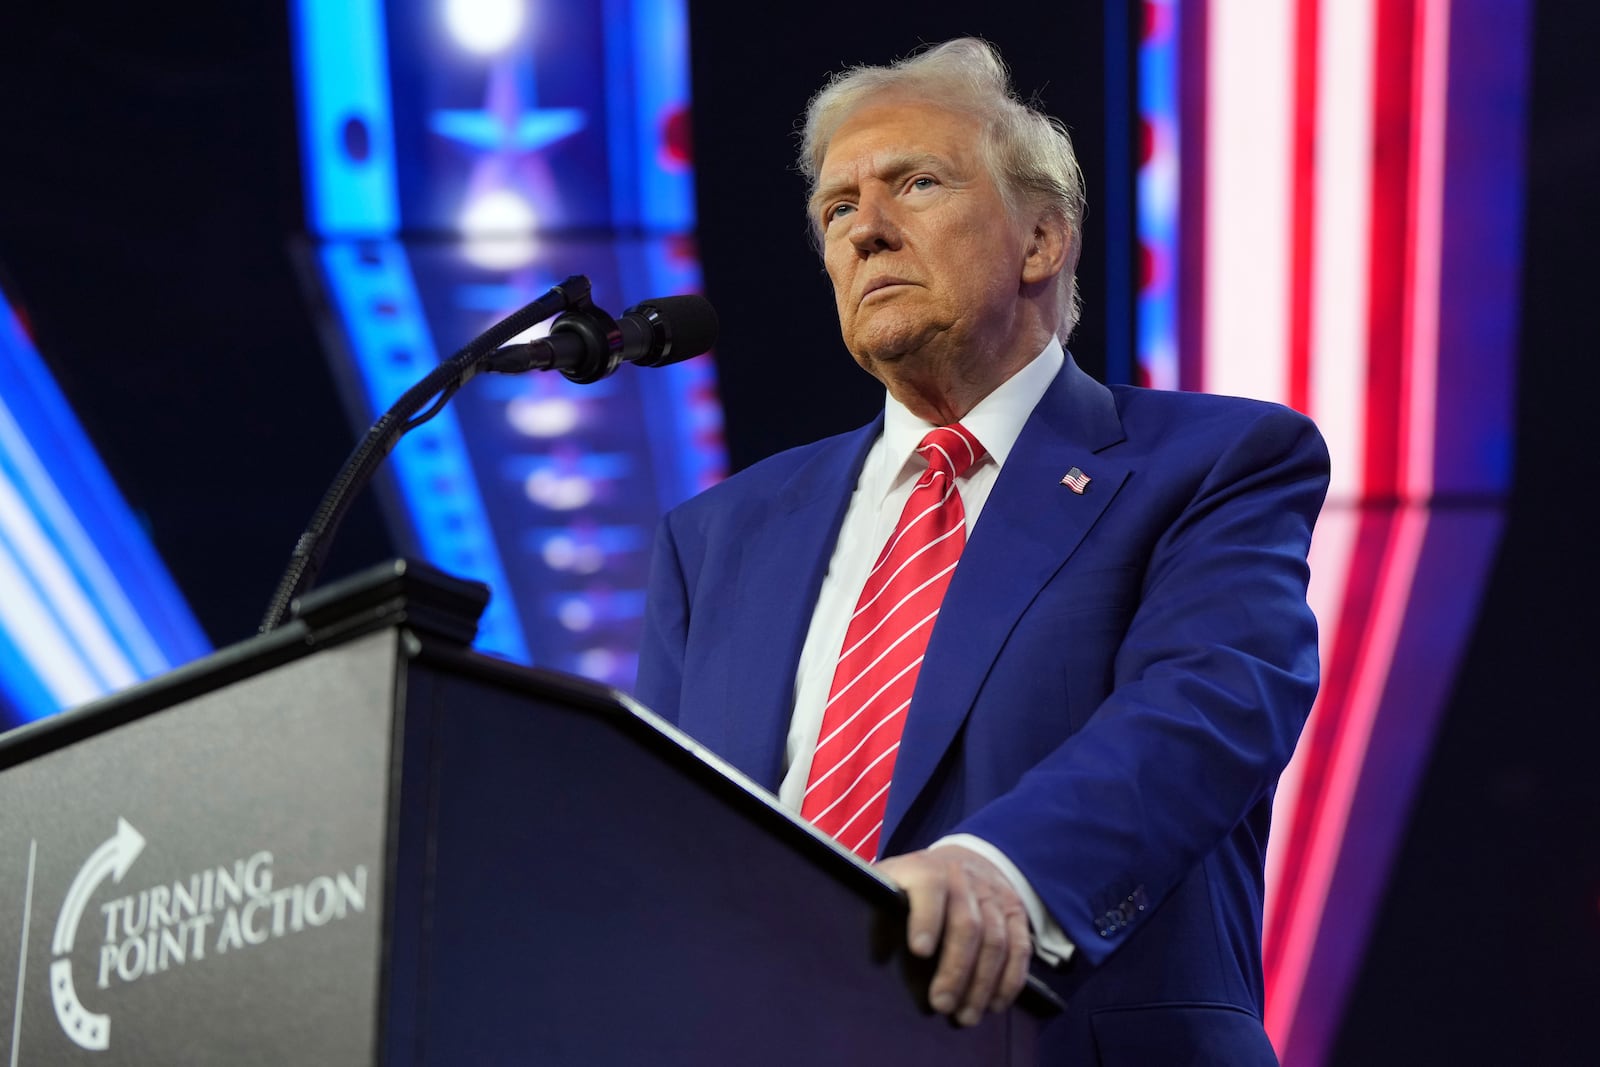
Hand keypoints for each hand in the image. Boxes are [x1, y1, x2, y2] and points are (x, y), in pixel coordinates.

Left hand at [876, 845, 1032, 1026]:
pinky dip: (1009, 980)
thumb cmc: (915, 886)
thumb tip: (880, 957)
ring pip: (996, 941)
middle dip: (955, 969)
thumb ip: (881, 915)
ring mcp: (994, 895)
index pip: (930, 888)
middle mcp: (964, 879)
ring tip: (965, 1016)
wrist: (962, 859)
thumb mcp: (891, 886)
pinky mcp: (1016, 912)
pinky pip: (1020, 948)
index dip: (926, 918)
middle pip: (967, 924)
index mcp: (928, 870)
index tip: (919, 950)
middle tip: (942, 1004)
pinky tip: (994, 1004)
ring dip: (982, 984)